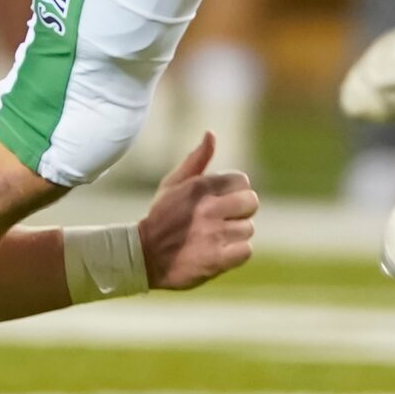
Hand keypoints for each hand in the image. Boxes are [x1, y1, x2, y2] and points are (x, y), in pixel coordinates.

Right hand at [136, 133, 257, 290]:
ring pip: (248, 228)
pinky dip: (236, 253)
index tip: (223, 200)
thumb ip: (196, 160)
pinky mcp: (217, 259)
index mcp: (200, 187)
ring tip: (216, 237)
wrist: (142, 256)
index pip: (242, 181)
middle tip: (224, 219)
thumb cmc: (161, 217)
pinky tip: (221, 252)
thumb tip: (211, 134)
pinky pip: (246, 251)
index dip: (235, 191)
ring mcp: (214, 235)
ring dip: (236, 234)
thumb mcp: (172, 184)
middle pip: (251, 202)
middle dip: (241, 210)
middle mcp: (209, 209)